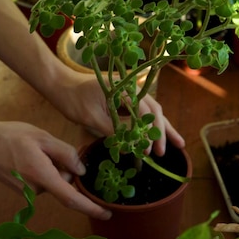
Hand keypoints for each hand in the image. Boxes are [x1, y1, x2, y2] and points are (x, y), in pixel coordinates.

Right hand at [0, 120, 112, 219]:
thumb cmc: (10, 137)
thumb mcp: (42, 137)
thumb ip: (65, 153)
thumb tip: (81, 171)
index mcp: (43, 177)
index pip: (71, 198)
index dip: (90, 207)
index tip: (106, 212)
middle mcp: (36, 189)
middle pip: (64, 183)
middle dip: (66, 168)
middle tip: (54, 147)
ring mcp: (27, 191)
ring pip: (53, 180)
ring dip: (53, 166)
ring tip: (36, 148)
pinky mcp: (21, 189)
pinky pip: (42, 180)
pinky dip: (44, 168)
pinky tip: (30, 154)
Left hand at [44, 69, 184, 154]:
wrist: (61, 85)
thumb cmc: (73, 99)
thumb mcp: (92, 117)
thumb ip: (114, 130)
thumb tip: (132, 147)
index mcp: (125, 89)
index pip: (145, 113)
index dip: (149, 134)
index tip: (148, 151)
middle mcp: (132, 88)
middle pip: (155, 111)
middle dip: (162, 133)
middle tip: (163, 153)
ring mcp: (131, 92)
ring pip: (153, 112)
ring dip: (162, 129)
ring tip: (177, 144)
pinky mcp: (126, 99)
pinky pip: (143, 112)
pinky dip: (151, 125)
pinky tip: (158, 136)